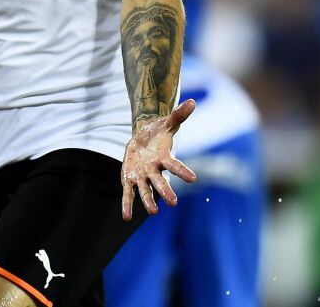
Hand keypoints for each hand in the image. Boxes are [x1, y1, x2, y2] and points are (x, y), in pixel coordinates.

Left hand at [120, 98, 196, 220]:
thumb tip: (192, 102)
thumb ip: (179, 115)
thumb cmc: (158, 133)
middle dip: (165, 191)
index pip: (175, 165)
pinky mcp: (130, 179)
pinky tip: (126, 217)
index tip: (193, 179)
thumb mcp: (167, 123)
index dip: (182, 171)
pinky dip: (127, 205)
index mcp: (164, 158)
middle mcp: (154, 170)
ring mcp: (142, 176)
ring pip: (145, 190)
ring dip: (148, 201)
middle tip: (173, 202)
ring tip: (152, 212)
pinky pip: (128, 193)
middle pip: (160, 181)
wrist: (143, 139)